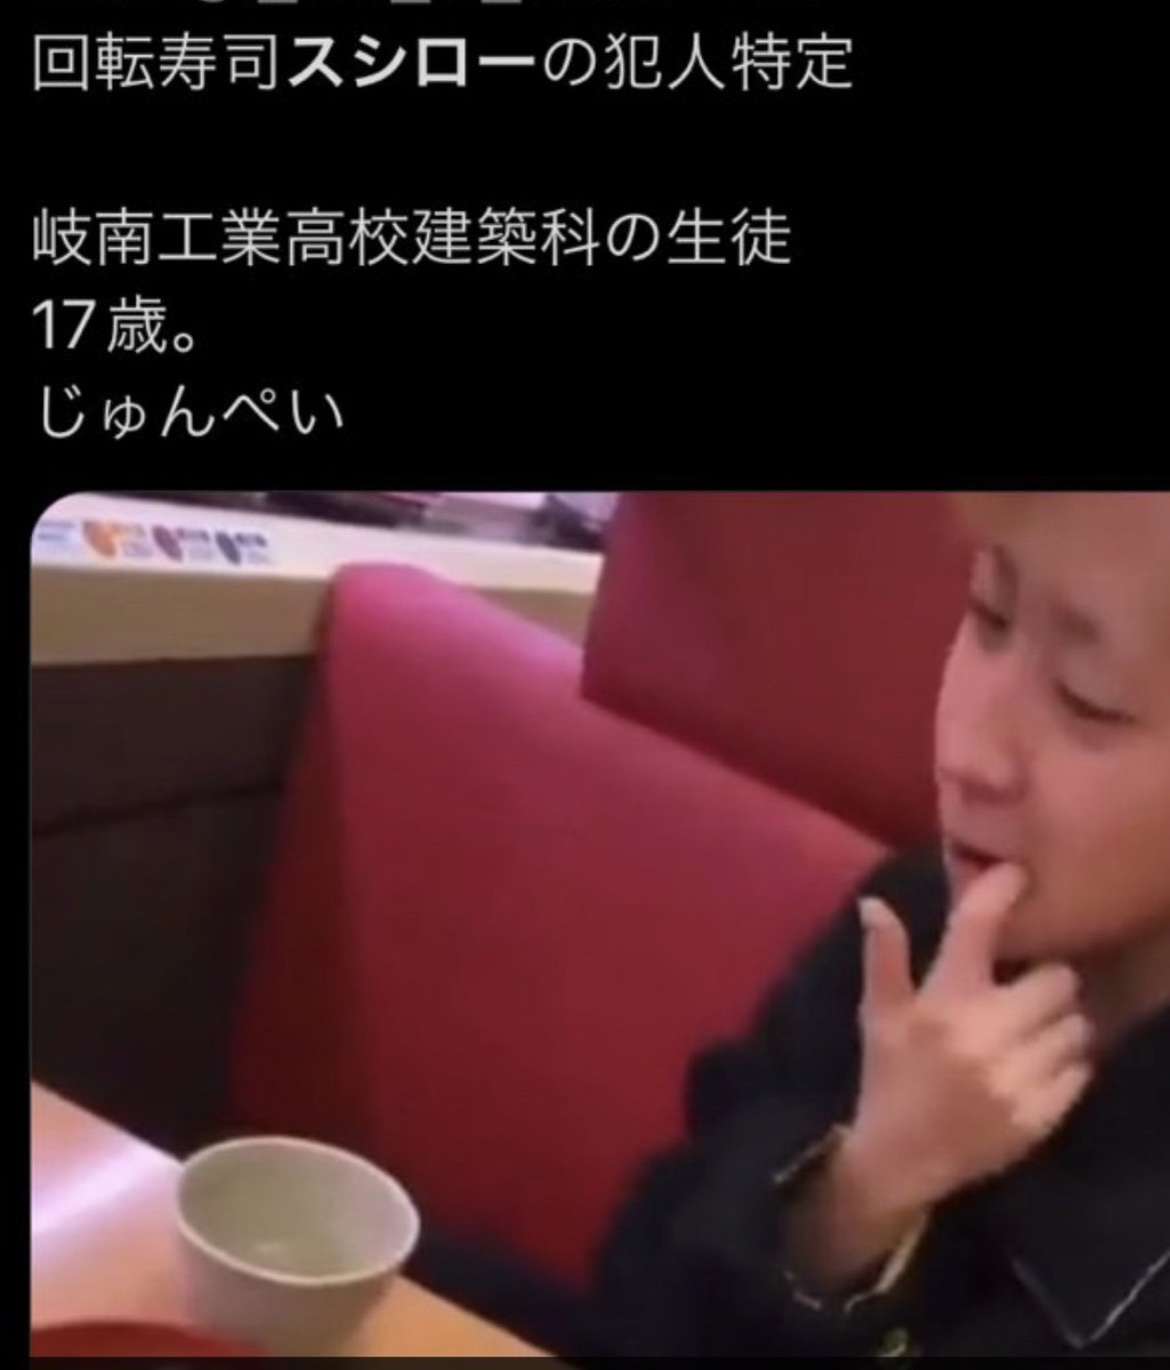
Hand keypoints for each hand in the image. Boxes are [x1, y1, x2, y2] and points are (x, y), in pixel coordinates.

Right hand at [845, 862, 1094, 1212]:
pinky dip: (1065, 1066)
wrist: (900, 1162)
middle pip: (1057, 979)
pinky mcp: (1041, 1115)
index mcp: (943, 1002)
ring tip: (1033, 1034)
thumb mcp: (879, 1015)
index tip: (1018, 876)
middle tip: (1027, 992)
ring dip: (1059, 1024)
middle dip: (1046, 982)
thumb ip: (884, 957)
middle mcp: (983, 1034)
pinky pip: (1080, 1071)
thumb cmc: (889, 1076)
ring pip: (1075, 1026)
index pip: (976, 928)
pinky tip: (1036, 1069)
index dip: (1001, 891)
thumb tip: (874, 902)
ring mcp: (1016, 1078)